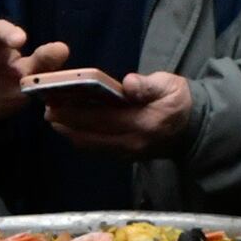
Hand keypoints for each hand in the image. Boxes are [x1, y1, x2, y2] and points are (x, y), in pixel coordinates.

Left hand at [42, 69, 192, 155]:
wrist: (193, 128)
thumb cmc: (178, 101)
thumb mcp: (170, 85)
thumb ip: (148, 85)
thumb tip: (128, 84)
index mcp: (142, 124)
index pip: (103, 119)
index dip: (76, 113)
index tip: (55, 104)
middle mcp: (132, 143)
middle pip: (90, 136)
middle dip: (66, 124)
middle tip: (47, 111)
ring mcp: (128, 153)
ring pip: (91, 146)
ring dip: (70, 133)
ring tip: (53, 118)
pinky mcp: (125, 156)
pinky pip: (97, 149)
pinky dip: (81, 138)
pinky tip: (70, 127)